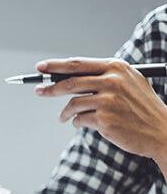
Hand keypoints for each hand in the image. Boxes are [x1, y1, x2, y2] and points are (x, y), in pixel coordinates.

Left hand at [35, 58, 166, 168]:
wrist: (160, 129)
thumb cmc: (141, 107)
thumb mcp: (128, 82)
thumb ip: (103, 76)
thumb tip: (68, 76)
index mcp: (117, 67)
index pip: (78, 64)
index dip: (55, 66)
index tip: (40, 68)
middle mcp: (112, 81)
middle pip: (70, 83)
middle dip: (50, 88)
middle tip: (39, 91)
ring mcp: (108, 100)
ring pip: (73, 104)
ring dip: (65, 113)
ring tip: (63, 118)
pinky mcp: (104, 119)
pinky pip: (79, 120)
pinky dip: (78, 122)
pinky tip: (84, 124)